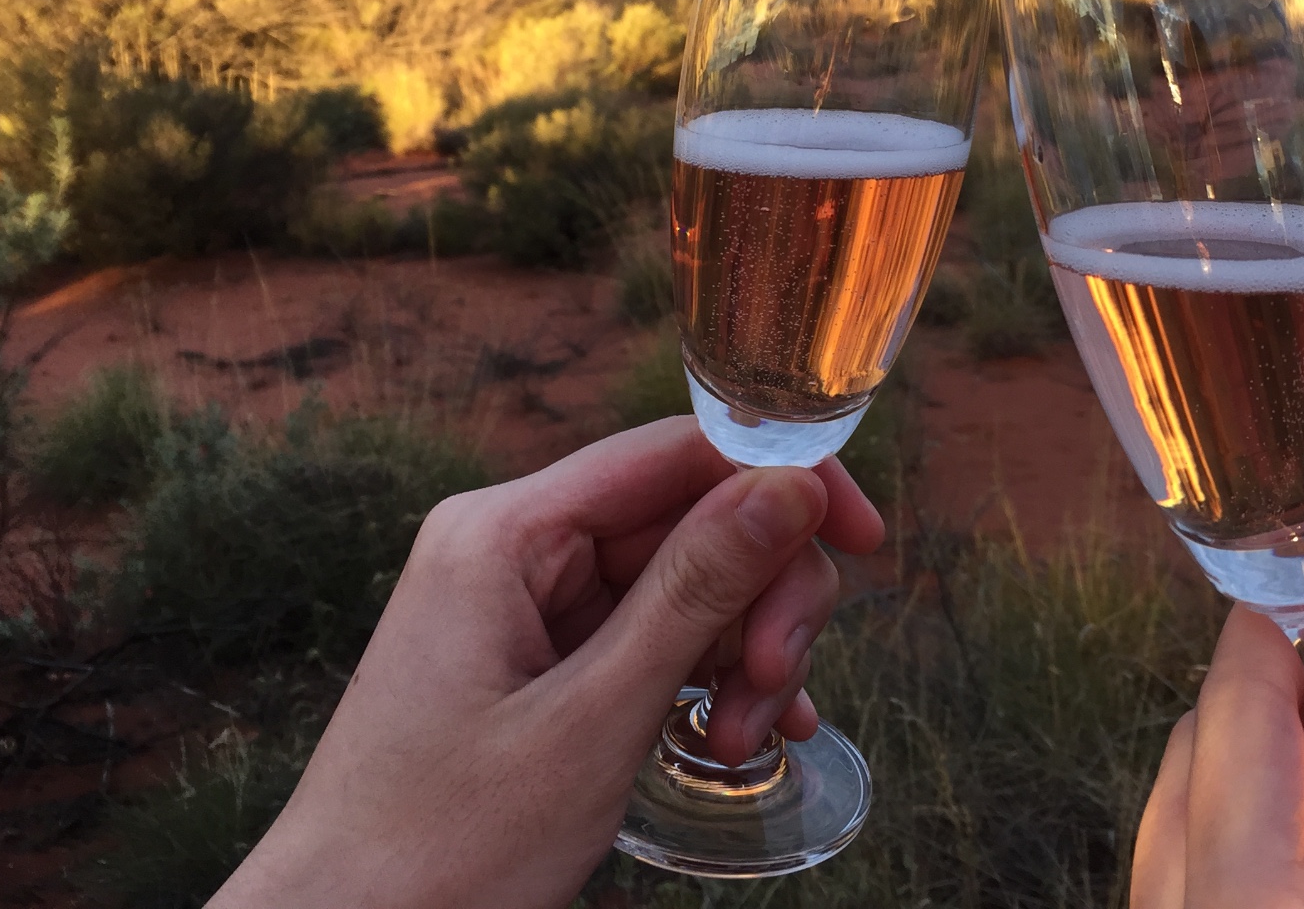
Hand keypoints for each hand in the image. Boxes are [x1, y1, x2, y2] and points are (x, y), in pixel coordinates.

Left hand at [210, 416, 885, 908]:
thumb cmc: (439, 851)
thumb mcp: (592, 720)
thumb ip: (696, 593)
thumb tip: (792, 483)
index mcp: (504, 533)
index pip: (676, 452)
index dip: (782, 482)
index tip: (863, 539)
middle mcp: (514, 549)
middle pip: (691, 521)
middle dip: (760, 601)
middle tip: (780, 692)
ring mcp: (525, 608)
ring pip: (684, 586)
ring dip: (739, 657)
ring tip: (738, 743)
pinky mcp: (538, 664)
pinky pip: (651, 639)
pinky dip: (705, 681)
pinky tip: (738, 735)